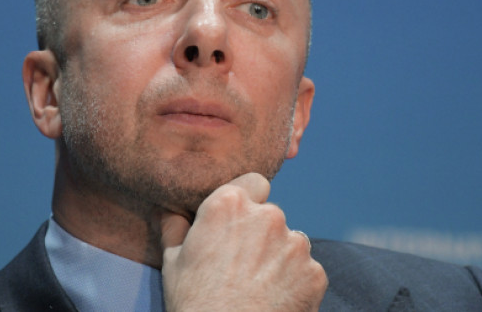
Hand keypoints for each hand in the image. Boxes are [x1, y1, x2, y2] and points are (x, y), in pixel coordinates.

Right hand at [159, 173, 327, 310]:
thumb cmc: (194, 305)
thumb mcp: (172, 263)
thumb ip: (174, 226)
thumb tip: (167, 208)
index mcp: (229, 205)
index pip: (253, 182)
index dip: (247, 200)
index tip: (238, 222)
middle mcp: (267, 215)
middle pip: (271, 214)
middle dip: (261, 233)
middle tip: (243, 264)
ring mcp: (294, 243)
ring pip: (290, 241)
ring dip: (279, 256)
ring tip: (258, 287)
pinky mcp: (314, 272)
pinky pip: (306, 269)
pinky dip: (295, 282)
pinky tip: (275, 300)